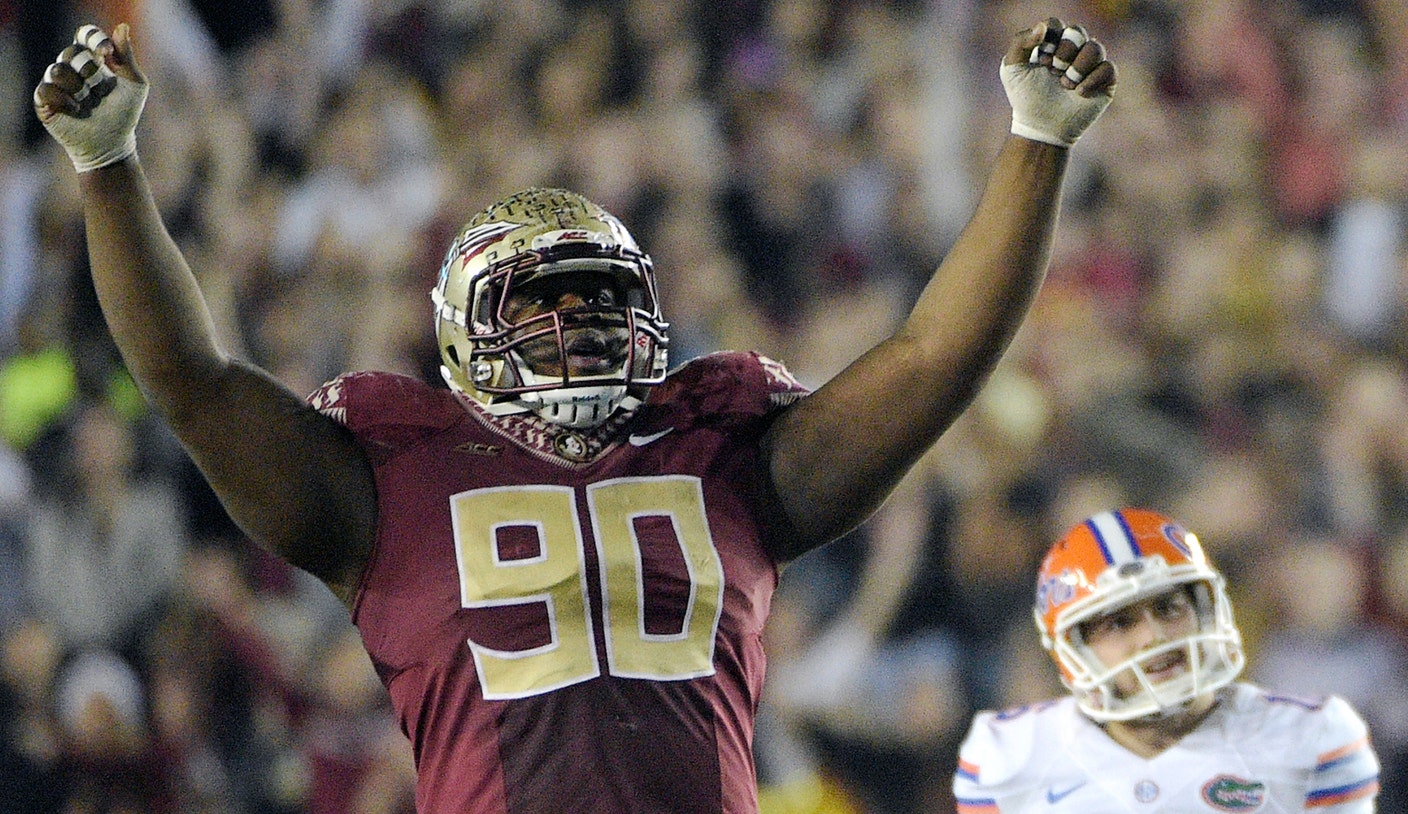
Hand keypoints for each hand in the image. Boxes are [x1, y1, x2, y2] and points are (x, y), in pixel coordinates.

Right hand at [33, 23, 148, 172]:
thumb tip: (121, 26)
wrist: (112, 143)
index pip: (85, 36)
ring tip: (89, 104)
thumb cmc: (124, 113)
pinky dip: (64, 100)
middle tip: (101, 91)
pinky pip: (47, 89)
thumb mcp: (134, 84)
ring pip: (58, 70)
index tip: (106, 53)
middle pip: (72, 53)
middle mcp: (71, 67)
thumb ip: (126, 57)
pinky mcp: (45, 101)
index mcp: (92, 59)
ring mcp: (56, 83)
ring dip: (79, 89)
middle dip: (91, 73)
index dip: (93, 39)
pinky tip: (77, 110)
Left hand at [1000, 18, 1115, 147]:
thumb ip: (1020, 41)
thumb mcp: (1012, 69)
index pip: (1056, 24)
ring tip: (1065, 85)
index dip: (1049, 40)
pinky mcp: (1105, 81)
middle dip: (1063, 53)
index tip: (1040, 62)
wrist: (1040, 127)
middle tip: (1053, 73)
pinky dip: (1092, 79)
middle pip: (1077, 32)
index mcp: (1052, 43)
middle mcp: (1074, 50)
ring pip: (1095, 48)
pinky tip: (1079, 93)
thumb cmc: (1025, 98)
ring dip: (1077, 68)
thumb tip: (1042, 26)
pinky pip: (1108, 67)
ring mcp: (1091, 64)